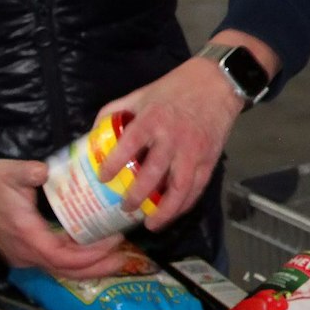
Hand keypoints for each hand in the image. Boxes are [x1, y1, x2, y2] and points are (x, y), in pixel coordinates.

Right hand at [0, 155, 130, 276]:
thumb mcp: (9, 172)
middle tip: (126, 260)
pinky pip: (56, 263)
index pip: (61, 256)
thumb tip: (45, 170)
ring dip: (90, 267)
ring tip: (118, 259)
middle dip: (97, 268)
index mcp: (25, 235)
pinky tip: (96, 252)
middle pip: (66, 271)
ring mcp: (24, 256)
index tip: (113, 241)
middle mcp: (25, 253)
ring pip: (61, 270)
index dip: (90, 254)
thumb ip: (29, 172)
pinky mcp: (25, 252)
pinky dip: (77, 261)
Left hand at [95, 55, 245, 230]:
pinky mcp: (209, 159)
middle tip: (124, 208)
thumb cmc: (174, 89)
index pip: (129, 145)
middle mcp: (172, 138)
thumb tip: (93, 134)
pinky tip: (173, 213)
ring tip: (151, 224)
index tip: (102, 177)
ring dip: (165, 210)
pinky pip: (197, 187)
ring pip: (179, 188)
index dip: (113, 163)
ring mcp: (192, 151)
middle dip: (137, 195)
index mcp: (152, 120)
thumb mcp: (140, 94)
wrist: (216, 84)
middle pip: (153, 173)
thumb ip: (116, 112)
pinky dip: (185, 204)